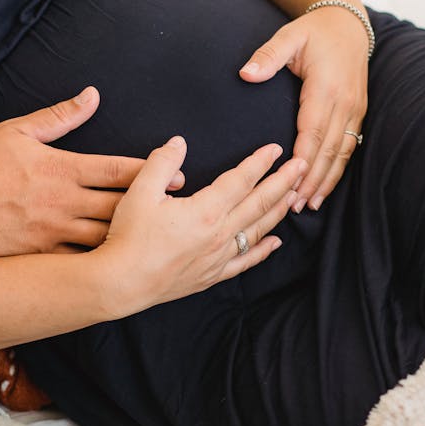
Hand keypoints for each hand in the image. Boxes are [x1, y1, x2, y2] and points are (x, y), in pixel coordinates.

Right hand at [0, 86, 182, 256]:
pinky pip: (78, 261)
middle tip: (181, 211)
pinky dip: (101, 262)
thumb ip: (60, 115)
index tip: (178, 176)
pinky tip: (121, 266)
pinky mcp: (39, 253)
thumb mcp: (18, 129)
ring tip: (159, 239)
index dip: (153, 173)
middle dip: (154, 208)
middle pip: (122, 206)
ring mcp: (53, 232)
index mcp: (63, 168)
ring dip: (134, 237)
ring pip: (106, 237)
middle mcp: (65, 202)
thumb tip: (92, 95)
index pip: (118, 170)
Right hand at [95, 136, 306, 313]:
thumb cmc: (129, 237)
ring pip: (258, 230)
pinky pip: (245, 261)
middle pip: (259, 203)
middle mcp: (219, 234)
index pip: (241, 180)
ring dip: (278, 211)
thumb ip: (161, 162)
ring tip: (295, 196)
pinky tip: (276, 242)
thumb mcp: (140, 192)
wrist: (121, 283)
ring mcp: (219, 256)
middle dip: (284, 182)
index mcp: (206, 211)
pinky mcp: (212, 274)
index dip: (260, 163)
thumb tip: (178, 142)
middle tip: (303, 166)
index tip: (276, 149)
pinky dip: (263, 250)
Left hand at [239, 6, 368, 211]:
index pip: (313, 131)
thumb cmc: (315, 32)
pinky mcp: (358, 114)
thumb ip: (267, 55)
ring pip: (341, 154)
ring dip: (325, 181)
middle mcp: (344, 103)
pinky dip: (337, 171)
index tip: (288, 181)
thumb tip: (246, 73)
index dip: (302, 159)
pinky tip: (324, 189)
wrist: (349, 25)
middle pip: (328, 150)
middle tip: (293, 205)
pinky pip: (349, 148)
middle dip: (311, 180)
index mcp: (325, 88)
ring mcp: (354, 110)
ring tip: (308, 205)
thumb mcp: (289, 36)